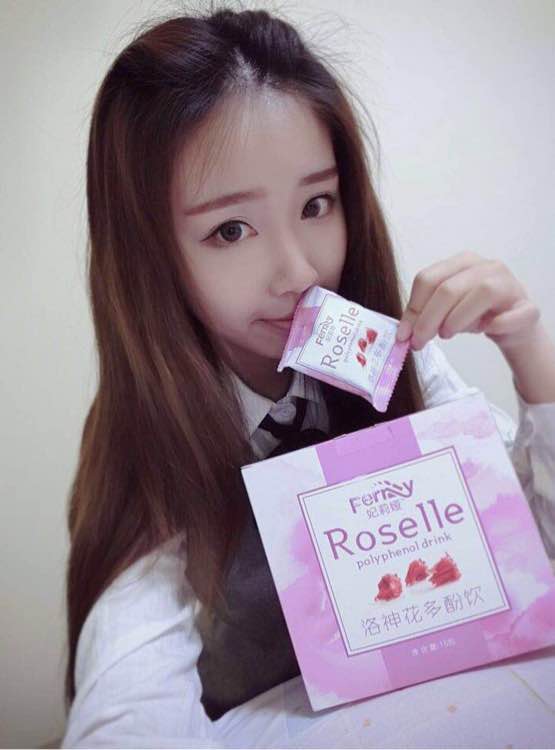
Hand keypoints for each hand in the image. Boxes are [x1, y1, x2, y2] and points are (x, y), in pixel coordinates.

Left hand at [396, 251, 540, 353]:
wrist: (513, 324)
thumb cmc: (474, 313)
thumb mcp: (445, 310)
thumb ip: (424, 314)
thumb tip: (404, 333)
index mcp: (461, 263)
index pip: (428, 279)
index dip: (412, 308)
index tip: (403, 335)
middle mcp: (486, 266)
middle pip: (449, 288)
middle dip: (428, 319)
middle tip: (419, 342)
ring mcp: (509, 283)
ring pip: (481, 293)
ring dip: (457, 319)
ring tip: (447, 335)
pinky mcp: (527, 306)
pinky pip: (511, 315)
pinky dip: (497, 325)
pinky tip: (487, 330)